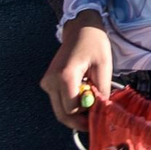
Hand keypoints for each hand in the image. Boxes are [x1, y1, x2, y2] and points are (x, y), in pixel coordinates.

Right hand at [41, 12, 112, 130]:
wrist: (80, 28)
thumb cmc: (94, 43)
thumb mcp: (104, 66)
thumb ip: (102, 90)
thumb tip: (103, 111)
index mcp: (65, 77)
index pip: (72, 109)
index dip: (87, 116)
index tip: (101, 115)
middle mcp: (51, 82)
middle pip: (62, 114)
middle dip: (79, 121)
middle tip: (96, 119)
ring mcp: (47, 83)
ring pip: (60, 110)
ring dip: (76, 113)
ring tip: (93, 104)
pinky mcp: (47, 83)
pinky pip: (59, 101)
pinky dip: (71, 104)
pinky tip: (84, 95)